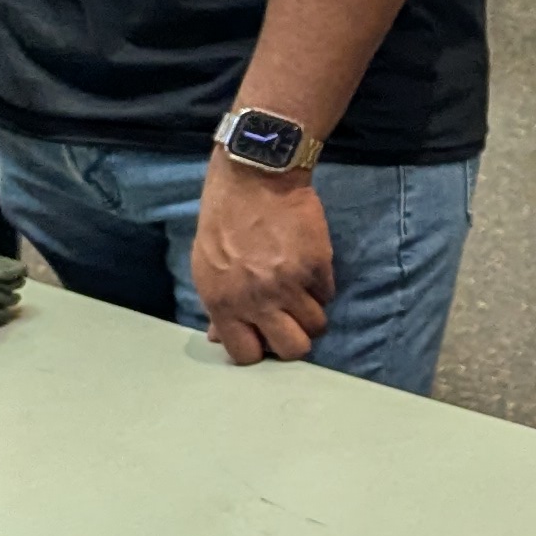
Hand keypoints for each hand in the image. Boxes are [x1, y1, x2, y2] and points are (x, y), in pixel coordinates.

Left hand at [193, 159, 334, 365]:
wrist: (254, 181)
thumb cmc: (224, 222)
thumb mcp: (207, 267)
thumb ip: (218, 304)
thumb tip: (219, 335)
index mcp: (223, 303)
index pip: (246, 354)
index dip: (258, 348)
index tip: (263, 335)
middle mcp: (257, 300)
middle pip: (292, 348)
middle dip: (295, 340)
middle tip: (291, 322)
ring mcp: (290, 284)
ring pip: (317, 324)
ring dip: (312, 312)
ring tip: (302, 294)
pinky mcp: (318, 266)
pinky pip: (327, 293)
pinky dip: (321, 285)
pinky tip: (308, 268)